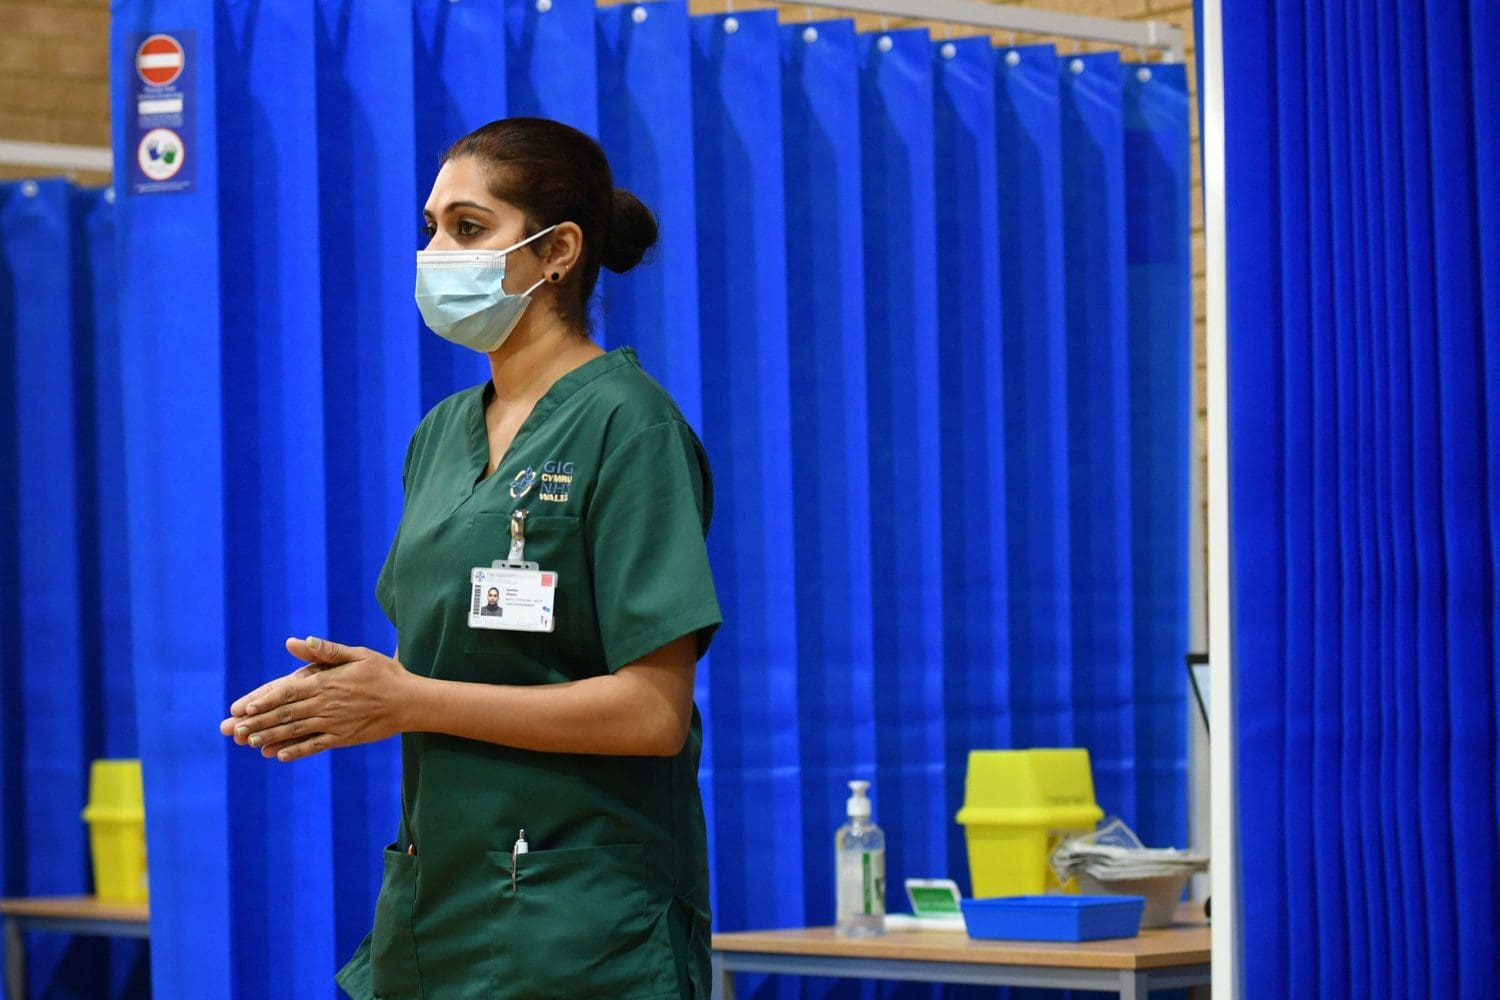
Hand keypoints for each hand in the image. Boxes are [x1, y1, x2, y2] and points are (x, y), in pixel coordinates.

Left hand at [218, 636, 413, 761]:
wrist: (410, 701)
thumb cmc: (383, 673)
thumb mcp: (357, 654)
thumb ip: (324, 651)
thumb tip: (295, 642)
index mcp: (326, 682)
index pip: (287, 691)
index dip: (262, 700)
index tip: (241, 707)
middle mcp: (326, 704)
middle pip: (285, 714)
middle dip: (257, 722)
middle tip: (233, 729)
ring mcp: (334, 724)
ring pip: (296, 731)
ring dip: (271, 737)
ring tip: (249, 742)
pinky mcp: (344, 738)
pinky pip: (316, 746)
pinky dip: (297, 751)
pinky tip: (279, 755)